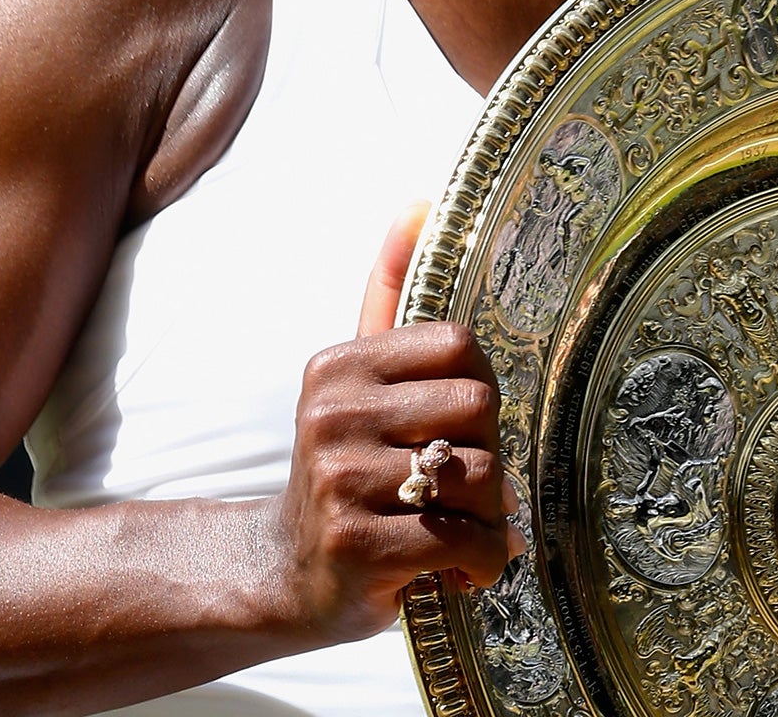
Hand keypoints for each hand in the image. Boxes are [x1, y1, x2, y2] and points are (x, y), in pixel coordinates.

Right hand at [263, 205, 521, 647]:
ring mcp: (339, 480)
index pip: (460, 347)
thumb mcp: (359, 379)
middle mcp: (331, 414)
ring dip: (489, 515)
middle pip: (479, 408)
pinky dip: (483, 560)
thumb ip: (387, 293)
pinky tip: (462, 568)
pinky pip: (463, 539)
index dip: (478, 392)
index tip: (457, 428)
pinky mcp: (356, 545)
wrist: (288, 573)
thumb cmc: (347, 466)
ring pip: (479, 476)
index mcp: (338, 365)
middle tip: (462, 484)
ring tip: (460, 526)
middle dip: (489, 454)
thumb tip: (420, 203)